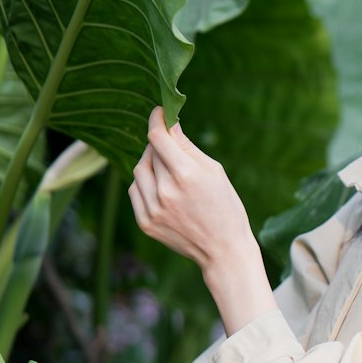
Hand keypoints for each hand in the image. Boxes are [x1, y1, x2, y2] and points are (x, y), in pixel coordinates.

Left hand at [129, 106, 252, 272]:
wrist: (223, 250)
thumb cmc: (225, 206)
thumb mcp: (213, 171)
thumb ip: (187, 147)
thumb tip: (169, 123)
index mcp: (186, 174)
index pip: (157, 136)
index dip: (156, 119)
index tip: (159, 112)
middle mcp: (165, 191)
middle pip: (150, 152)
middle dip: (159, 144)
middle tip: (172, 147)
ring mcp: (153, 209)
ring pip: (139, 170)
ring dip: (151, 163)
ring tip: (168, 170)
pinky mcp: (145, 223)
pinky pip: (136, 191)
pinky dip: (145, 183)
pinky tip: (162, 188)